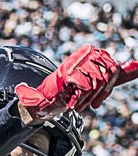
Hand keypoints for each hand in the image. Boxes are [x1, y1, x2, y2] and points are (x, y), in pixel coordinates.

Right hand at [15, 46, 137, 120]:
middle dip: (100, 93)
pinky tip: (72, 103)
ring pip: (97, 82)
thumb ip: (113, 73)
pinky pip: (86, 88)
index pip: (113, 67)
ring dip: (88, 99)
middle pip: (108, 74)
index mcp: (92, 52)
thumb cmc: (66, 93)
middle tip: (92, 103)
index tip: (99, 100)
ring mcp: (77, 62)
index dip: (108, 87)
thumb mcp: (93, 80)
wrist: (42, 102)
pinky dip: (79, 100)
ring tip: (78, 103)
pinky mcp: (69, 73)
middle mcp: (86, 53)